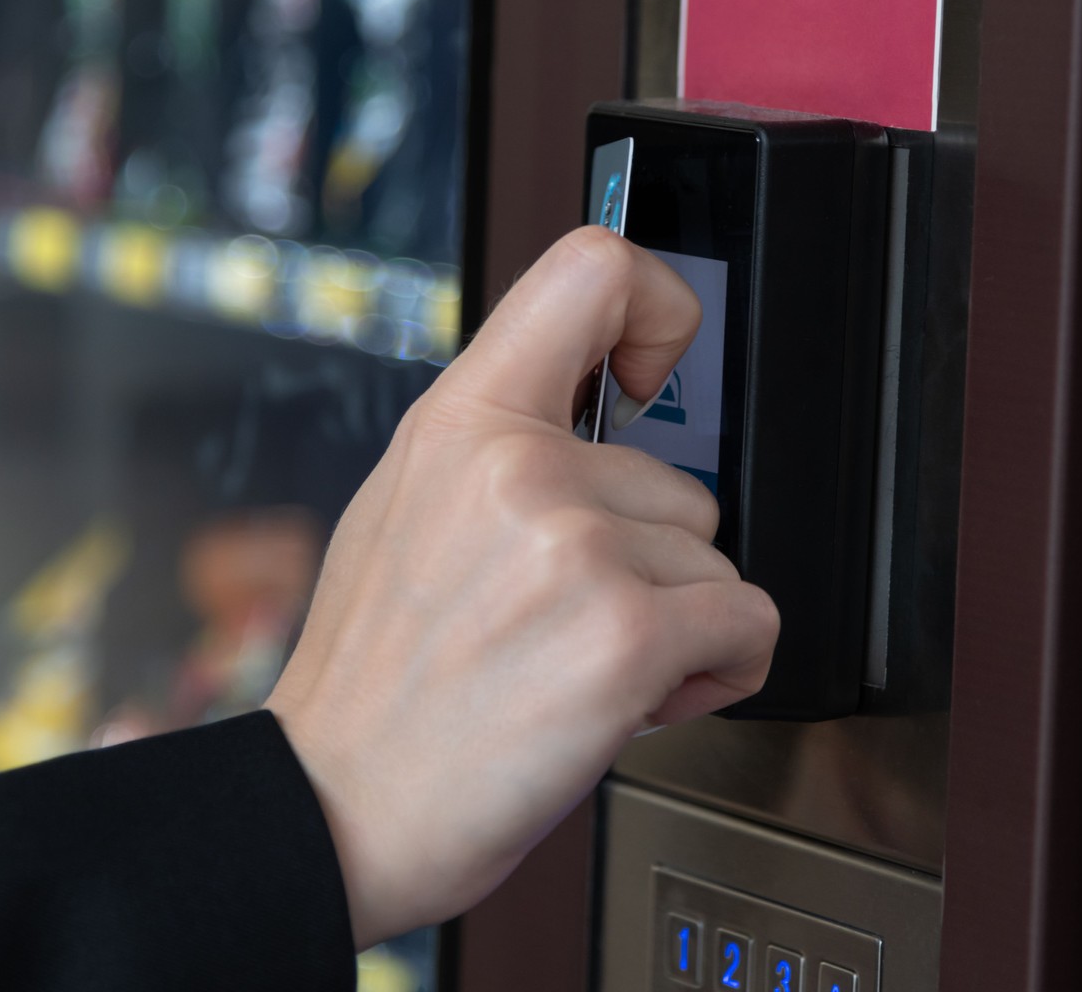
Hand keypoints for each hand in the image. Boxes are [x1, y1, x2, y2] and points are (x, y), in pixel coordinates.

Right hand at [266, 227, 779, 948]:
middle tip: (569, 625)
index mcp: (461, 422)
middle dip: (652, 570)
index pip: (589, 271)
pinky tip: (635, 701)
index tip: (655, 371)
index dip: (657, 307)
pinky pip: (748, 625)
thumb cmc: (374, 682)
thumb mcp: (403, 510)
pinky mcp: (627, 635)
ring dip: (676, 627)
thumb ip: (499, 447)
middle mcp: (519, 468)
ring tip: (576, 669)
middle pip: (684, 484)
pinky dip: (718, 671)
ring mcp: (575, 547)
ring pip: (713, 564)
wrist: (333, 811)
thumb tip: (593, 414)